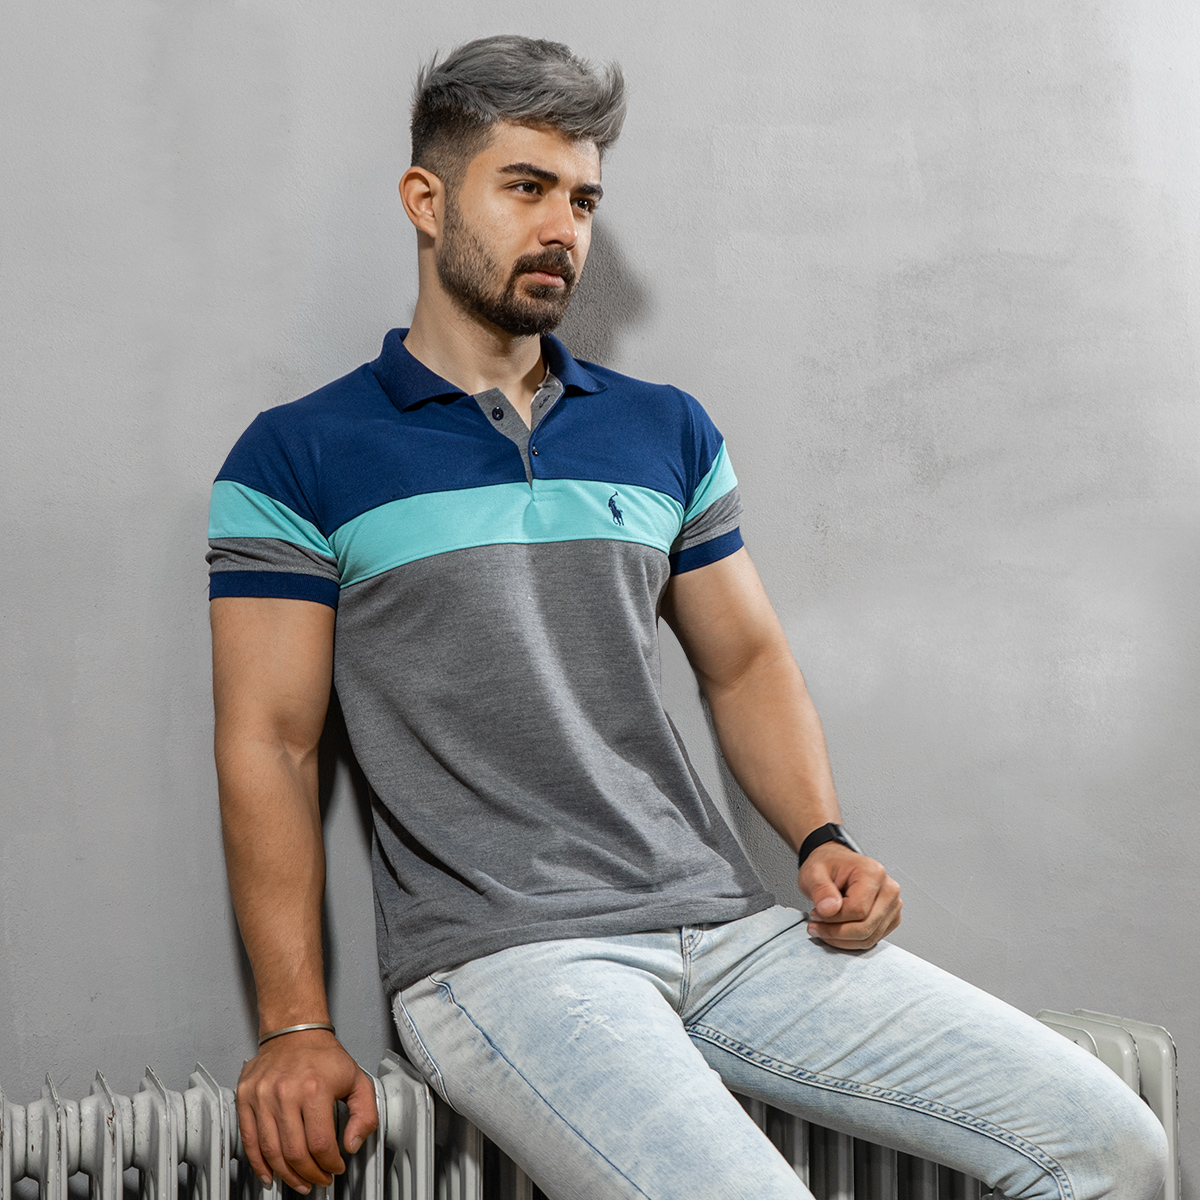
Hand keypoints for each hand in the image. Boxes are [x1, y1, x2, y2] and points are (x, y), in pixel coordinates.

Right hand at [236, 1029, 379, 1191]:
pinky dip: (259, 1163)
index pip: (321, 1143)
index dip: (330, 1163)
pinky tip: (270, 1173)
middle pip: (295, 1152)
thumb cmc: (324, 1056)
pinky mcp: (245, 1097)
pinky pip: (249, 1140)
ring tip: (299, 1181)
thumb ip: (365, 1114)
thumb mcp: (357, 1080)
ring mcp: (262, 1096)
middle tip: (319, 1179)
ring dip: (286, 1175)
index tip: (336, 1166)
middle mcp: (286, 1092)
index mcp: (315, 1088)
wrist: (294, 1031)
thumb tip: (351, 1145)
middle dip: (310, 1174)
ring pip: (271, 1151)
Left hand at [799, 842, 901, 949]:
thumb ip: (820, 889)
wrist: (834, 864)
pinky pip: (872, 939)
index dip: (833, 918)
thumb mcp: (813, 872)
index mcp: (873, 873)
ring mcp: (892, 905)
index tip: (815, 914)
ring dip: (842, 939)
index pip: (858, 909)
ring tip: (823, 927)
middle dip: (836, 932)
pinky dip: (851, 941)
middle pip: (866, 927)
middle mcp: (888, 889)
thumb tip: (829, 909)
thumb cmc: (827, 867)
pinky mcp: (890, 918)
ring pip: (869, 938)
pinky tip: (836, 930)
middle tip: (815, 926)